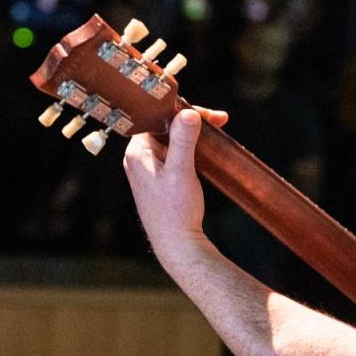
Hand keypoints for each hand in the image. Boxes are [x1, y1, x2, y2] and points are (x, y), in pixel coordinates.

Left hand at [123, 107, 226, 258]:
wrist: (177, 244)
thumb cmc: (175, 211)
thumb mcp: (181, 172)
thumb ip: (183, 141)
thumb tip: (188, 113)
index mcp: (137, 153)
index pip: (156, 118)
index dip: (181, 111)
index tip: (206, 114)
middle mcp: (139, 158)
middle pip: (165, 126)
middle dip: (191, 120)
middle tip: (219, 120)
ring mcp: (149, 168)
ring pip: (171, 139)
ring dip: (193, 132)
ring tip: (216, 128)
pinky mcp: (160, 178)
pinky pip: (174, 152)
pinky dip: (191, 146)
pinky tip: (206, 146)